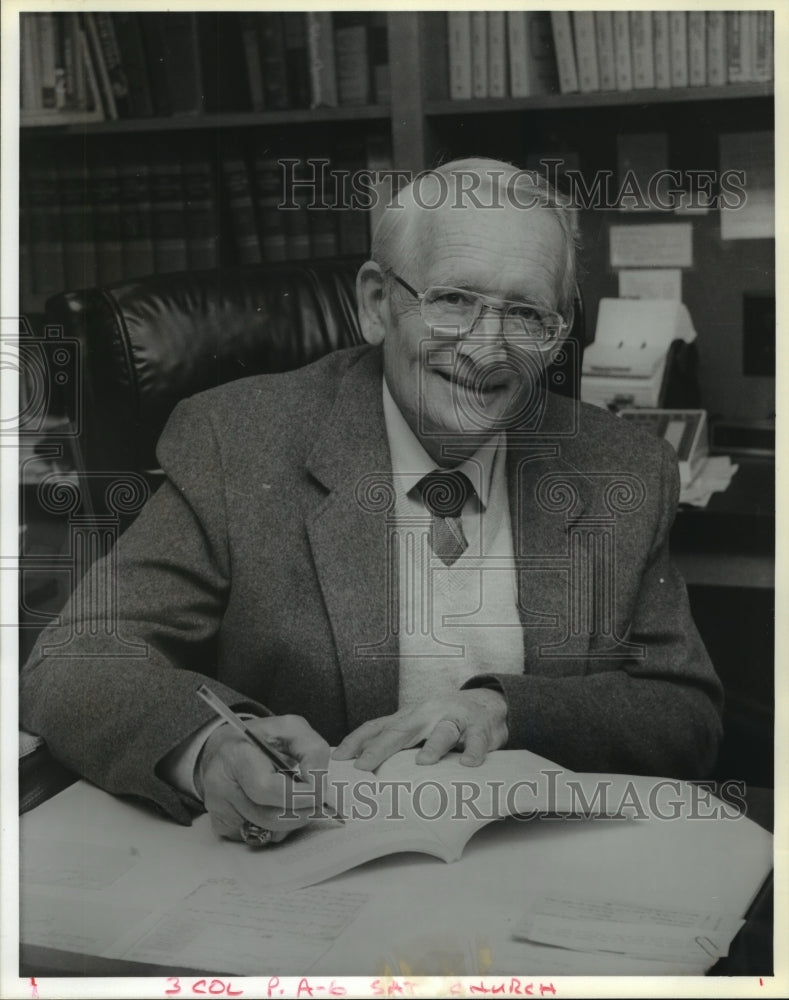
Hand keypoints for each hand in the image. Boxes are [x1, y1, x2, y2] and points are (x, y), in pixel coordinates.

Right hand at [197, 715, 328, 843]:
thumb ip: (311, 749)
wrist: (225, 749)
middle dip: (301, 811)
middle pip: (270, 816)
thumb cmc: (260, 739)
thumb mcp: (290, 728)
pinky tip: (276, 807)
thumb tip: (317, 781)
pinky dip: (275, 828)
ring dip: (291, 821)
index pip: (267, 788)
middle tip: (317, 801)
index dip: (299, 795)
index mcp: (237, 756)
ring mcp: (218, 809)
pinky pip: (258, 838)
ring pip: (267, 833)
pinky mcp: (221, 825)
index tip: (319, 790)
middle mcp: (221, 786)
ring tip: (296, 800)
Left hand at [333, 689, 507, 771]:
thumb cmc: (446, 719)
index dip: (356, 742)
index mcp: (409, 716)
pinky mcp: (481, 727)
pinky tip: (468, 764)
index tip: (337, 760)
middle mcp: (428, 714)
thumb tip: (361, 768)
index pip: (377, 727)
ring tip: (423, 762)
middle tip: (363, 766)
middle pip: (401, 730)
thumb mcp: (418, 726)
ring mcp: (455, 718)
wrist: (489, 702)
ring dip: (433, 746)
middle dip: (380, 748)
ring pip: (443, 731)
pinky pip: (477, 739)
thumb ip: (396, 742)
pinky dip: (473, 751)